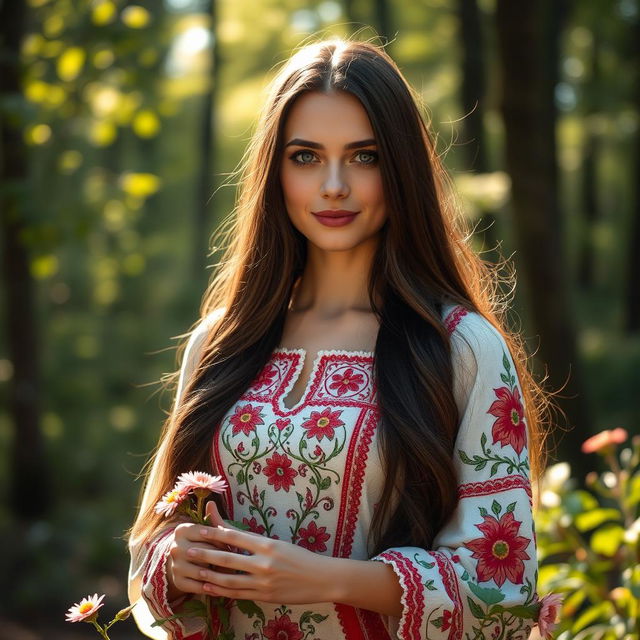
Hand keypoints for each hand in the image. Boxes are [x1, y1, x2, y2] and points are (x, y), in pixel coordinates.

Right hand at [167, 501, 236, 596]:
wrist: (183, 561)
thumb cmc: (202, 542)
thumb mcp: (207, 531)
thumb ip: (212, 520)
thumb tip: (211, 502)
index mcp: (182, 530)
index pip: (208, 534)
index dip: (223, 539)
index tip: (235, 544)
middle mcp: (174, 547)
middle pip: (206, 552)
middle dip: (224, 556)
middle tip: (239, 560)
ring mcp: (175, 566)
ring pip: (204, 570)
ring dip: (220, 574)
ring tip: (236, 575)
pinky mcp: (178, 582)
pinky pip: (200, 586)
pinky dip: (213, 588)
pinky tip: (225, 587)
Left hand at [187, 523, 336, 603]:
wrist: (321, 578)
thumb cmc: (300, 557)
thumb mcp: (279, 543)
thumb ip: (255, 541)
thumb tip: (232, 533)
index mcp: (268, 544)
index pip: (236, 537)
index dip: (215, 533)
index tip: (199, 530)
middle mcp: (264, 562)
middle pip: (228, 558)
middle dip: (206, 554)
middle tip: (188, 550)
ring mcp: (263, 582)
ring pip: (229, 579)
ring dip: (209, 575)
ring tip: (194, 571)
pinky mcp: (264, 597)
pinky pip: (238, 594)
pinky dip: (222, 591)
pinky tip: (210, 587)